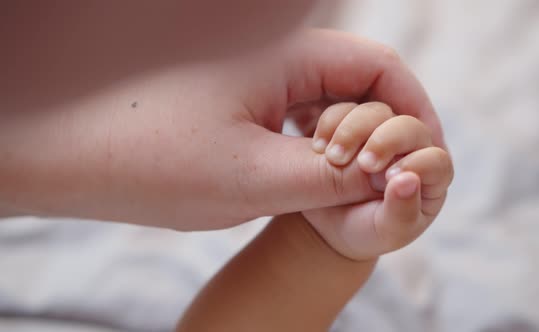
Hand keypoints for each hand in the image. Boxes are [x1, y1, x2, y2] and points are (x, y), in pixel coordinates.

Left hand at [1, 29, 445, 229]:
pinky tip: (316, 174)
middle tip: (395, 178)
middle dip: (386, 128)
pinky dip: (319, 142)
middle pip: (359, 81)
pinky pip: (297, 113)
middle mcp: (274, 56)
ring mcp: (255, 76)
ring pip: (329, 99)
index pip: (380, 67)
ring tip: (359, 183)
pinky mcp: (238, 98)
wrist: (68, 153)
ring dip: (353, 138)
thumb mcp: (257, 178)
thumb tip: (388, 176)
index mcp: (286, 55)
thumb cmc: (154, 161)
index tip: (426, 155)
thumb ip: (333, 179)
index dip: (414, 110)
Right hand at [303, 102, 452, 259]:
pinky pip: (342, 109)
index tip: (389, 179)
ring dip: (353, 130)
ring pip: (375, 111)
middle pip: (408, 126)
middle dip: (386, 141)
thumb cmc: (366, 230)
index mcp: (430, 175)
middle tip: (363, 163)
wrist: (327, 223)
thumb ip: (402, 212)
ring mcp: (379, 131)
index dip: (416, 164)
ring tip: (332, 157)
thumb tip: (408, 181)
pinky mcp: (350, 124)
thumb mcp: (386, 231)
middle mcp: (410, 147)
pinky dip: (330, 123)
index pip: (435, 160)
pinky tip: (318, 147)